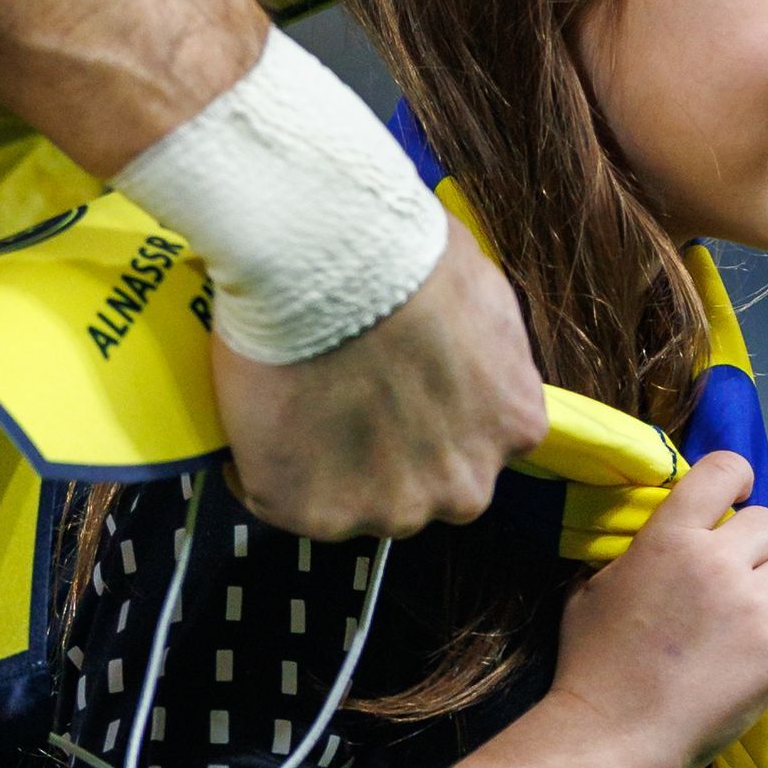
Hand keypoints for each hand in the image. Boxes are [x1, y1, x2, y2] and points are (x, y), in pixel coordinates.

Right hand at [210, 214, 546, 539]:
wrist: (324, 257)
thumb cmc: (401, 255)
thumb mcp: (481, 291)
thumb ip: (482, 346)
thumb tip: (457, 347)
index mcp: (512, 425)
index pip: (475, 443)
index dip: (431, 417)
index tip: (397, 389)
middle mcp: (463, 485)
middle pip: (422, 487)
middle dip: (388, 454)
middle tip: (342, 398)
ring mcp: (389, 507)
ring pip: (354, 502)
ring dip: (327, 467)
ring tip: (293, 406)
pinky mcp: (314, 512)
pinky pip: (280, 501)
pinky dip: (263, 470)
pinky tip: (255, 423)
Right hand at [546, 451, 767, 767]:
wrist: (612, 735)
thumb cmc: (593, 662)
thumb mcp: (593, 586)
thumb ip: (635, 552)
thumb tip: (659, 537)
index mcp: (671, 534)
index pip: (725, 468)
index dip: (735, 481)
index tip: (733, 503)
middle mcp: (718, 560)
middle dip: (752, 549)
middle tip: (732, 581)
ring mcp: (753, 607)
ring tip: (746, 623)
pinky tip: (762, 652)